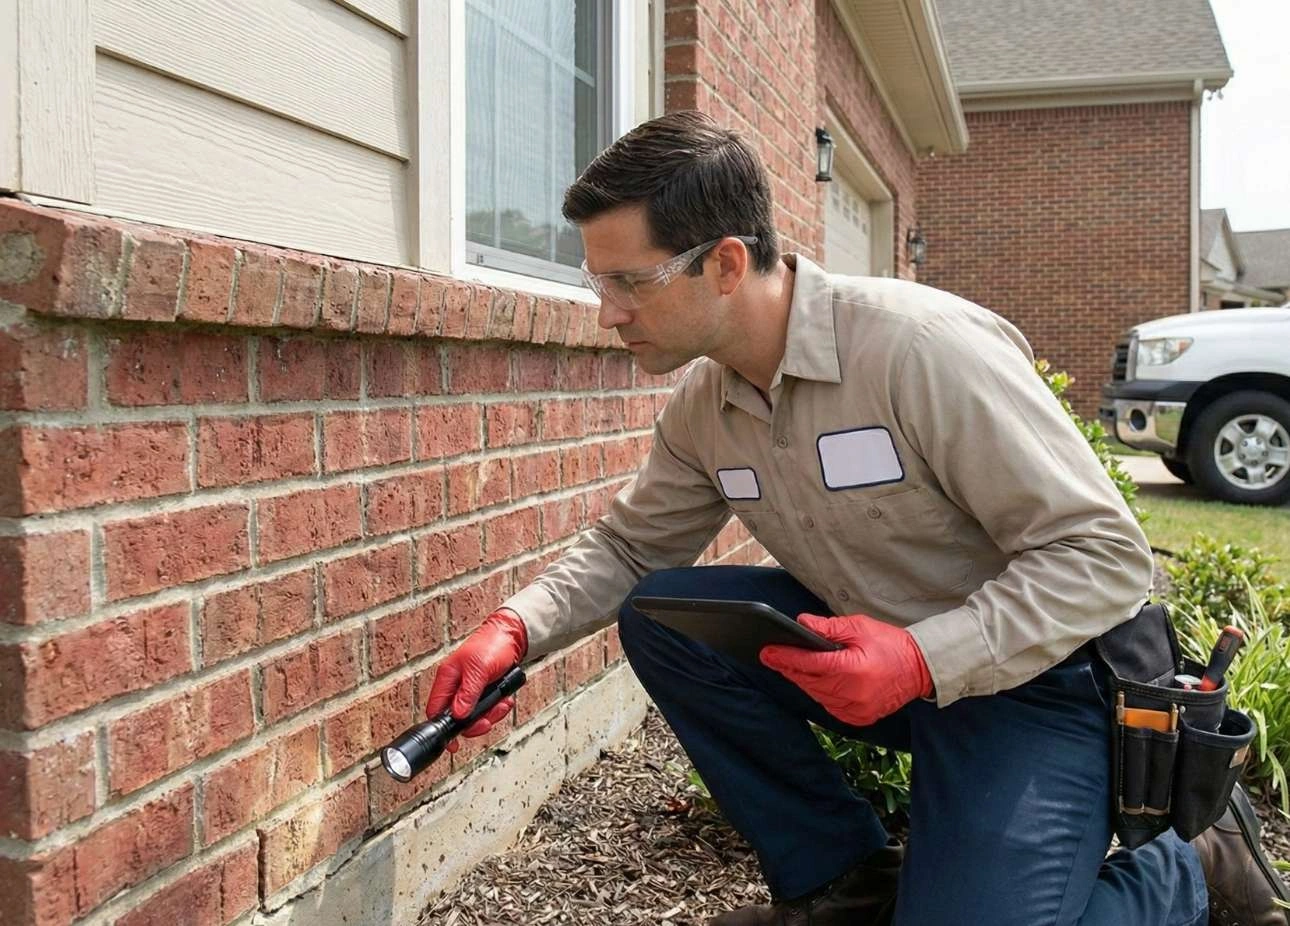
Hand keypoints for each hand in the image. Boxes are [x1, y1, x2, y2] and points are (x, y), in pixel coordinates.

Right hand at [424, 609, 527, 752]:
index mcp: (447, 678)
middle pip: (457, 718)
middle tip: (487, 721)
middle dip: (475, 723)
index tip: (454, 743)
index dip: (443, 729)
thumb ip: (468, 693)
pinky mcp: (483, 692)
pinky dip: (497, 708)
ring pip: (474, 716)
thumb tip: (458, 715)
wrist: (513, 636)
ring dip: (490, 715)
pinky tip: (505, 701)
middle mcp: (456, 686)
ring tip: (501, 706)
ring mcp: (470, 690)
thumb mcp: (479, 668)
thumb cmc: (492, 644)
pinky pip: (487, 709)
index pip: (436, 710)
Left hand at [760, 612, 931, 727]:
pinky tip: (812, 681)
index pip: (810, 665)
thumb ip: (828, 628)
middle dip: (789, 669)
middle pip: (809, 682)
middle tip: (770, 657)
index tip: (766, 652)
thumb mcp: (859, 627)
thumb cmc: (890, 644)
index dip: (785, 658)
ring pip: (817, 696)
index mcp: (852, 670)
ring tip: (788, 666)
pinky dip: (819, 694)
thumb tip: (801, 623)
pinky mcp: (860, 718)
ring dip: (802, 681)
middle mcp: (853, 694)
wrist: (920, 668)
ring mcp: (857, 710)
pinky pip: (830, 706)